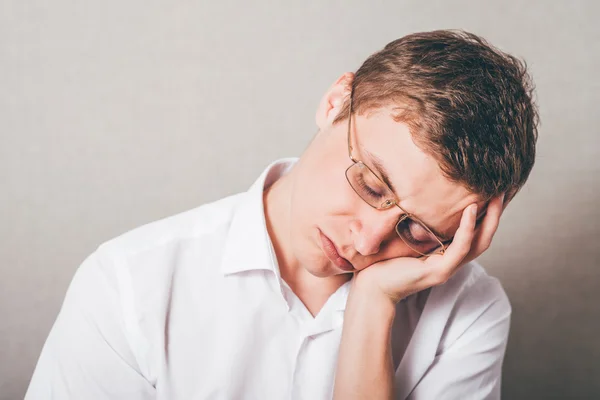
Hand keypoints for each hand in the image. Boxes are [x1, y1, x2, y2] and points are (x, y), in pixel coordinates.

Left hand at [353, 194, 505, 303]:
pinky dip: (467, 229)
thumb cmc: (386, 259)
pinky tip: (470, 210)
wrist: (372, 285)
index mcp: (447, 253)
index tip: (497, 190)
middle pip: (485, 237)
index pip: (477, 233)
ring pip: (479, 243)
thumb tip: (420, 195)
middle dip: (497, 214)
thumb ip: (421, 223)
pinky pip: (460, 248)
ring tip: (495, 196)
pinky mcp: (439, 272)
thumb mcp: (408, 236)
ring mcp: (448, 268)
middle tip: (505, 189)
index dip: (489, 213)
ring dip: (489, 219)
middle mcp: (452, 261)